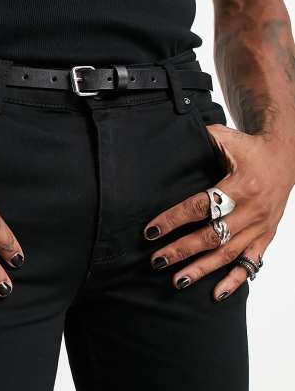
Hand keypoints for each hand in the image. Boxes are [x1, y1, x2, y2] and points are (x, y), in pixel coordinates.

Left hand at [143, 123, 292, 299]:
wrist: (284, 155)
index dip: (174, 219)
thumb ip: (199, 140)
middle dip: (182, 250)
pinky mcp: (267, 235)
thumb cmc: (250, 147)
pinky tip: (216, 294)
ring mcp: (261, 226)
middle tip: (157, 260)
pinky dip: (235, 281)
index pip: (201, 206)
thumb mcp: (225, 138)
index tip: (151, 230)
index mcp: (241, 185)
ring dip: (202, 269)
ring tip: (178, 280)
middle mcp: (253, 210)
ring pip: (229, 253)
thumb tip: (169, 142)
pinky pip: (251, 263)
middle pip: (212, 236)